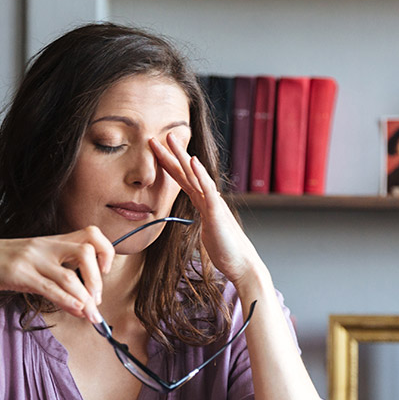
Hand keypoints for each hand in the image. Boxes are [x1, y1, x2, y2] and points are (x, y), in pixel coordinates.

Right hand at [0, 227, 113, 322]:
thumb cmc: (11, 265)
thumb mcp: (41, 260)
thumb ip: (63, 273)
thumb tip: (87, 300)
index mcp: (55, 241)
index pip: (91, 234)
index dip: (105, 251)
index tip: (105, 271)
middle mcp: (46, 246)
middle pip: (86, 252)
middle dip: (98, 279)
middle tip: (97, 299)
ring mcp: (33, 259)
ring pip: (69, 276)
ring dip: (85, 299)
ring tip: (91, 314)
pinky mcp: (19, 274)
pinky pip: (49, 288)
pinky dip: (67, 301)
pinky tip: (77, 310)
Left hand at [151, 133, 264, 286]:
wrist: (242, 264)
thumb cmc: (227, 251)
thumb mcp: (209, 232)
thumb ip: (204, 220)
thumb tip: (201, 215)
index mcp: (204, 204)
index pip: (183, 180)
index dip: (169, 165)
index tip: (157, 151)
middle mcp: (209, 199)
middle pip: (187, 172)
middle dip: (172, 154)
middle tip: (158, 135)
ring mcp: (213, 204)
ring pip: (195, 175)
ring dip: (183, 156)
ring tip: (171, 139)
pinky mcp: (217, 212)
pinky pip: (207, 190)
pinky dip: (200, 175)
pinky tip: (194, 161)